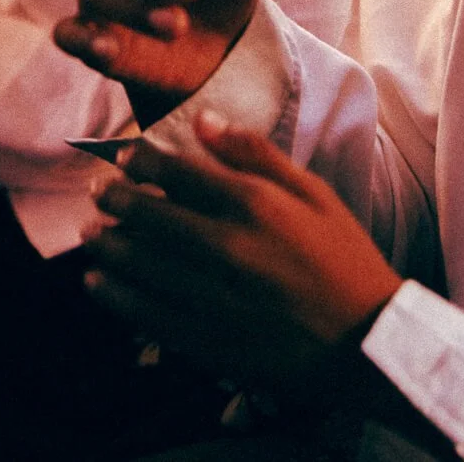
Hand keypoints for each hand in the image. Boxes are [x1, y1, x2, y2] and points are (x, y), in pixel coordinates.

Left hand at [84, 122, 401, 393]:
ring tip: (91, 236)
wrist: (373, 344)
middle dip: (115, 200)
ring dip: (108, 247)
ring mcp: (217, 298)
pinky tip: (98, 285)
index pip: (177, 171)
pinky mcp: (213, 342)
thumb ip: (254, 152)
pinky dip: (118, 299)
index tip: (122, 158)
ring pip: (142, 265)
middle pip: (150, 216)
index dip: (140, 161)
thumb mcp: (313, 192)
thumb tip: (203, 120)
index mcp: (254, 204)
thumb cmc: (345, 259)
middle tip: (96, 192)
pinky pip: (150, 315)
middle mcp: (229, 247)